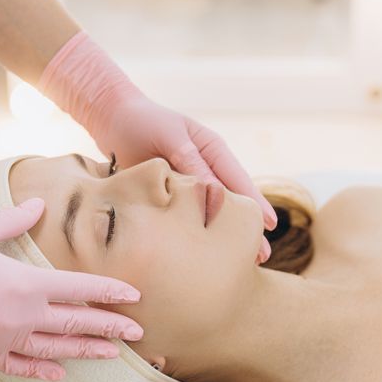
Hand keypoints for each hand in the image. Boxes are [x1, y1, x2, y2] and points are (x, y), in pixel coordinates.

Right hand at [0, 198, 142, 380]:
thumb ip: (15, 219)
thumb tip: (40, 204)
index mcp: (24, 283)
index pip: (80, 288)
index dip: (110, 291)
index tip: (136, 296)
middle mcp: (20, 316)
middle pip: (76, 323)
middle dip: (110, 327)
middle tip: (139, 333)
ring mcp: (1, 339)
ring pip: (55, 350)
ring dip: (86, 352)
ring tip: (112, 355)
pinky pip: (19, 366)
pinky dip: (42, 371)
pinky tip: (60, 373)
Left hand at [95, 94, 278, 261]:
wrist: (113, 120)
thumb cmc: (144, 121)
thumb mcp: (171, 136)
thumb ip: (191, 161)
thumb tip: (213, 189)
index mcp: (212, 150)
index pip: (238, 180)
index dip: (254, 203)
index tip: (269, 224)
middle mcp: (206, 169)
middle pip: (230, 202)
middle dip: (246, 228)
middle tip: (262, 256)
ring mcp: (189, 185)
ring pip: (211, 213)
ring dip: (222, 235)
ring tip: (240, 261)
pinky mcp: (170, 197)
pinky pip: (187, 217)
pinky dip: (196, 233)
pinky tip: (201, 252)